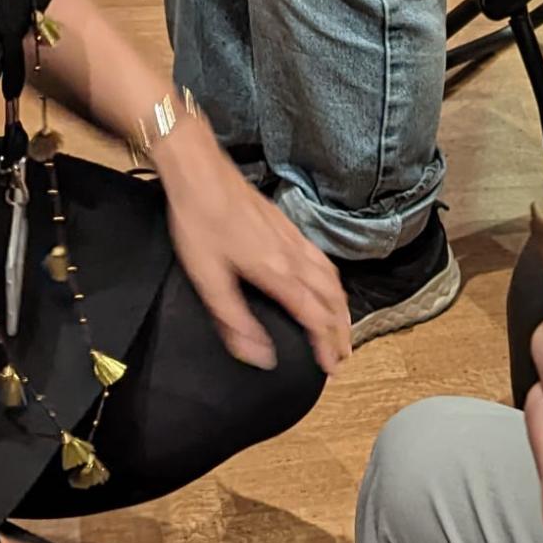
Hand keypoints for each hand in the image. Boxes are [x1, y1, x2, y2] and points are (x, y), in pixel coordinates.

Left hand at [154, 119, 350, 374]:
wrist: (201, 174)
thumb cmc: (199, 224)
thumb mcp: (208, 278)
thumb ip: (235, 320)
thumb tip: (261, 357)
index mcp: (278, 273)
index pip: (315, 317)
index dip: (326, 345)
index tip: (332, 367)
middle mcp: (294, 257)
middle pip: (332, 300)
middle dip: (341, 330)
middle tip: (343, 355)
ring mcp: (294, 240)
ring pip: (332, 279)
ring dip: (342, 307)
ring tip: (342, 327)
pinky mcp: (288, 228)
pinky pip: (324, 261)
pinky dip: (334, 283)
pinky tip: (327, 284)